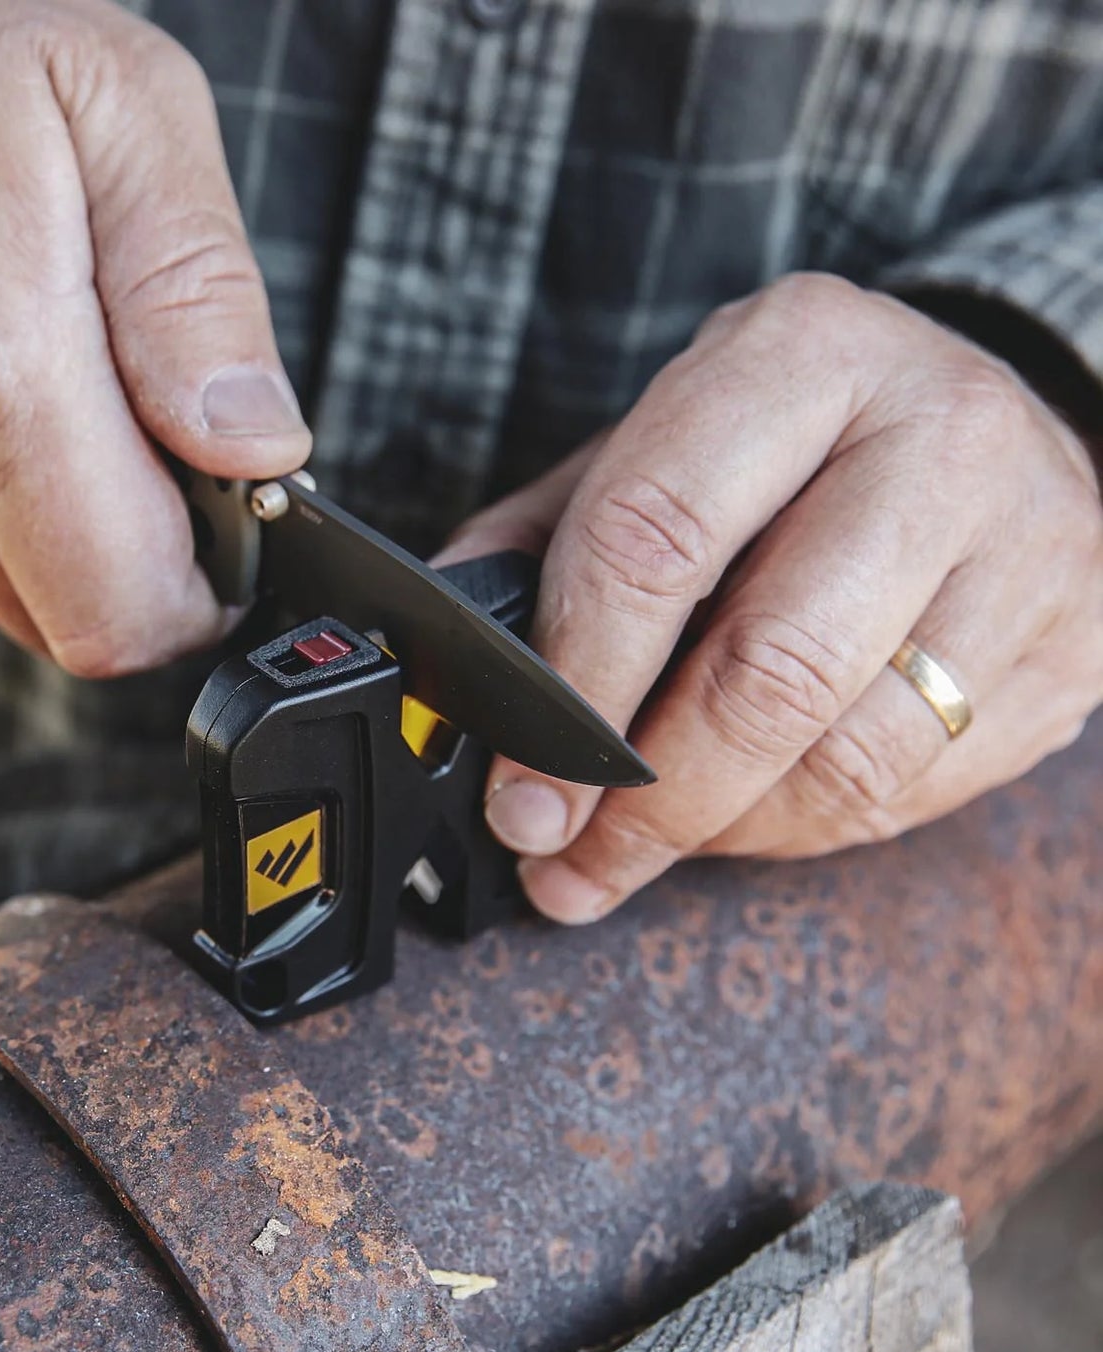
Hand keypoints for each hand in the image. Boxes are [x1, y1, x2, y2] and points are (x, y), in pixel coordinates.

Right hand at [0, 0, 309, 672]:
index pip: (120, 614)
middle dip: (139, 562)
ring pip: (0, 583)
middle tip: (156, 442)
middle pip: (65, 619)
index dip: (199, 599)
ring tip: (60, 376)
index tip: (229, 533)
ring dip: (61, 521)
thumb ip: (202, 299)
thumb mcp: (127, 112)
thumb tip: (254, 446)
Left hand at [438, 275, 1102, 922]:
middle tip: (568, 856)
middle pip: (769, 671)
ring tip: (642, 847)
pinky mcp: (1072, 648)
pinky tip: (742, 817)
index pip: (657, 539)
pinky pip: (912, 793)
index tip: (520, 788)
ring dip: (719, 832)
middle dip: (648, 800)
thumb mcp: (661, 441)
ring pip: (848, 758)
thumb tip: (450, 653)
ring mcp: (1029, 547)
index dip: (571, 688)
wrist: (987, 421)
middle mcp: (936, 438)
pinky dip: (800, 831)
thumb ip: (547, 540)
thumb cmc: (793, 440)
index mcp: (801, 356)